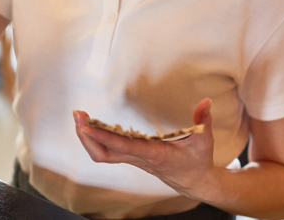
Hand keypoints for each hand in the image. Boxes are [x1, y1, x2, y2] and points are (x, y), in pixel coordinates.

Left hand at [73, 98, 214, 199]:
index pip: (124, 147)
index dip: (104, 136)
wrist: (195, 183)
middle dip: (87, 136)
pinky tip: (90, 125)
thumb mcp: (204, 140)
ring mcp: (134, 160)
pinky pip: (108, 153)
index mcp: (155, 154)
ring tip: (79, 117)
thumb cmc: (198, 161)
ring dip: (87, 138)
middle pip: (104, 154)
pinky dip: (96, 139)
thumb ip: (203, 120)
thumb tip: (206, 101)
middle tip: (77, 115)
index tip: (88, 126)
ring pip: (102, 155)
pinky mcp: (132, 159)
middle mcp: (140, 159)